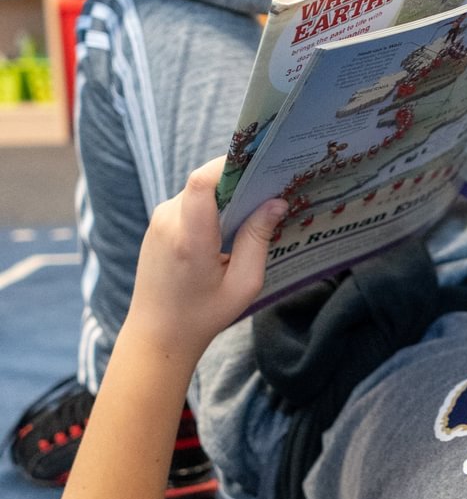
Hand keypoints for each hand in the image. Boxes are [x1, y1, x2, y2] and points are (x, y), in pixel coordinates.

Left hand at [126, 158, 286, 362]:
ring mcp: (158, 221)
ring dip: (225, 195)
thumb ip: (258, 240)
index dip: (231, 165)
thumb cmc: (203, 315)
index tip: (261, 167)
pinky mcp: (157, 224)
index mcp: (190, 239)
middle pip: (205, 181)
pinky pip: (189, 201)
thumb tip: (276, 202)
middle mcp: (168, 223)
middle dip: (238, 180)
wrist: (157, 333)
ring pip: (198, 190)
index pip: (202, 182)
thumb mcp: (243, 284)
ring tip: (253, 210)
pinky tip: (230, 224)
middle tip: (269, 189)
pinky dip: (211, 205)